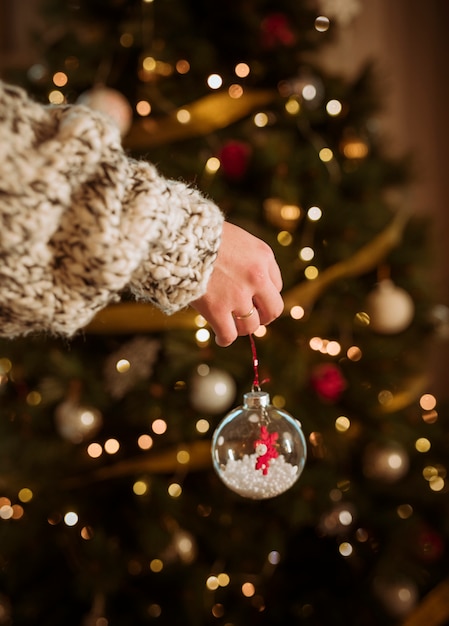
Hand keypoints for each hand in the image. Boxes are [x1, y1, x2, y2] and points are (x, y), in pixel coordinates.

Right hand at [192, 222, 283, 345]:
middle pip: (273, 310)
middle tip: (252, 318)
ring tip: (231, 325)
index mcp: (263, 256)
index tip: (253, 298)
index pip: (276, 286)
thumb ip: (248, 258)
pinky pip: (228, 334)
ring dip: (242, 328)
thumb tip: (249, 286)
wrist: (180, 237)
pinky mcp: (217, 309)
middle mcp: (257, 277)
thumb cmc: (202, 235)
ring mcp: (238, 295)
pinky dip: (225, 339)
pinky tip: (221, 338)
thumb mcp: (236, 238)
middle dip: (263, 317)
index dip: (264, 295)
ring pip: (251, 326)